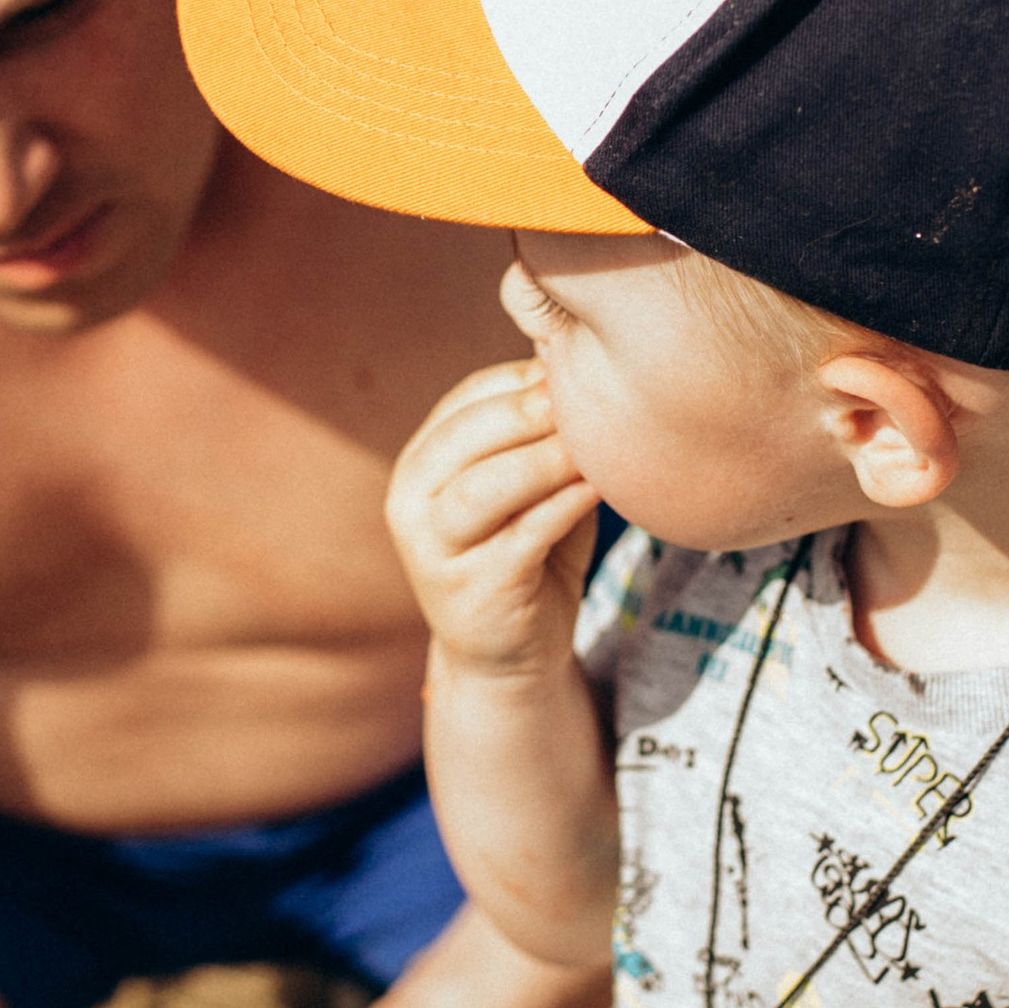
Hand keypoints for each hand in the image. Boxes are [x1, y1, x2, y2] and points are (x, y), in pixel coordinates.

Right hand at [386, 361, 598, 672]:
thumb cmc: (527, 551)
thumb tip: (575, 352)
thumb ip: (540, 431)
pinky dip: (563, 505)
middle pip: (467, 435)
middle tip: (587, 395)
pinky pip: (522, 536)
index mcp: (422, 461)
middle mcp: (410, 499)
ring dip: (546, 458)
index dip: (523, 379)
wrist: (509, 655)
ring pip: (486, 486)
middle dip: (531, 410)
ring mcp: (432, 548)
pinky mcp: (470, 590)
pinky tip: (598, 488)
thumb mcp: (527, 484)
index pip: (467, 399)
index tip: (579, 369)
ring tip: (595, 445)